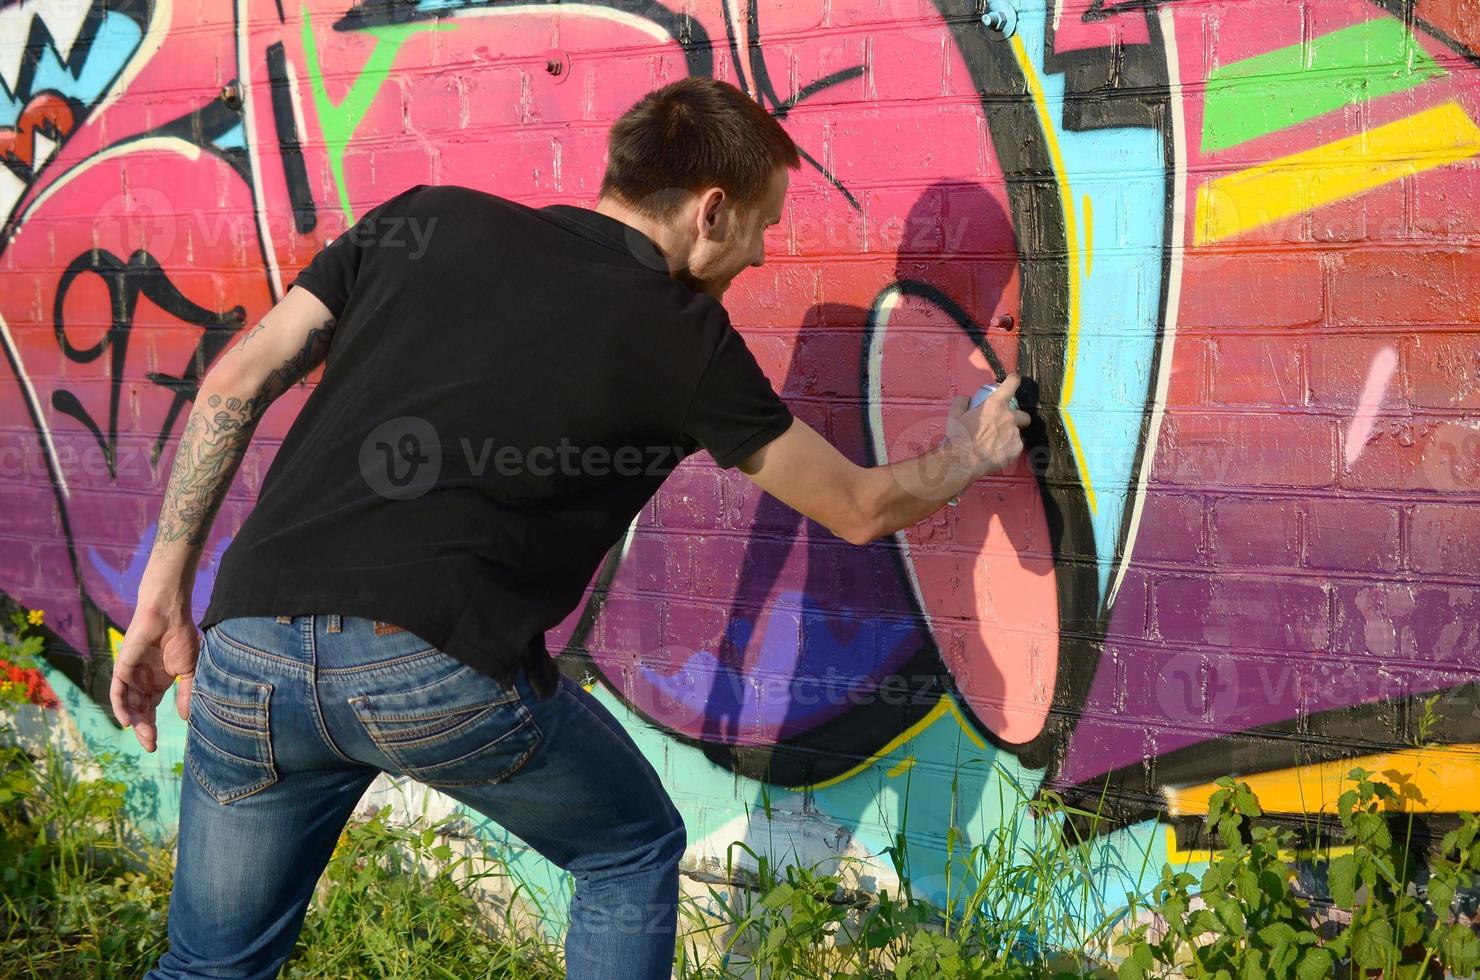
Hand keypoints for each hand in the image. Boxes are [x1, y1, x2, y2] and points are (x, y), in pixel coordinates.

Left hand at [110, 605, 198, 752]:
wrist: (169, 615)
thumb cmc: (181, 637)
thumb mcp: (189, 670)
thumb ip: (186, 692)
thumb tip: (186, 718)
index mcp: (158, 683)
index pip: (151, 709)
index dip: (152, 727)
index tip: (155, 745)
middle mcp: (143, 682)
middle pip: (140, 711)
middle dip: (144, 729)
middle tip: (151, 746)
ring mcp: (132, 676)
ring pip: (130, 704)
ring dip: (135, 721)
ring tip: (145, 736)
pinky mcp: (123, 668)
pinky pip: (118, 691)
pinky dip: (120, 706)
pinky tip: (126, 720)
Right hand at [947, 372, 1029, 478]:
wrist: (963, 461)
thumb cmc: (959, 437)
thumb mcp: (954, 414)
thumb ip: (962, 401)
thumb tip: (966, 399)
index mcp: (995, 404)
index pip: (1011, 384)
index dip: (1013, 380)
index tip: (1013, 380)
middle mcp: (1009, 417)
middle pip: (1023, 414)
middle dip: (1018, 418)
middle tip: (1005, 424)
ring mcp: (1014, 434)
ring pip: (1018, 432)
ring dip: (1010, 435)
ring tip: (997, 442)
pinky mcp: (1016, 449)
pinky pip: (1016, 446)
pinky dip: (1009, 448)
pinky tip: (998, 452)